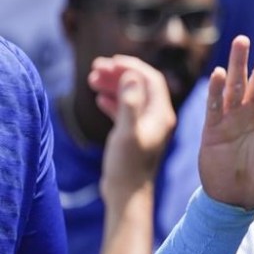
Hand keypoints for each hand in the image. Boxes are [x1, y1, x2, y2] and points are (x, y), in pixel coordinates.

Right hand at [88, 55, 175, 204]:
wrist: (127, 192)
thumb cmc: (128, 164)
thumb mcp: (127, 131)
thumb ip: (130, 103)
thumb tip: (131, 76)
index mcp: (161, 114)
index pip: (151, 79)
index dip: (132, 66)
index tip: (111, 61)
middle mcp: (158, 117)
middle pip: (141, 85)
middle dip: (120, 73)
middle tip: (96, 67)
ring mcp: (147, 125)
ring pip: (131, 96)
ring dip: (113, 85)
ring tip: (91, 79)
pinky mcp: (135, 134)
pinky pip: (126, 110)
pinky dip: (113, 100)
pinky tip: (98, 98)